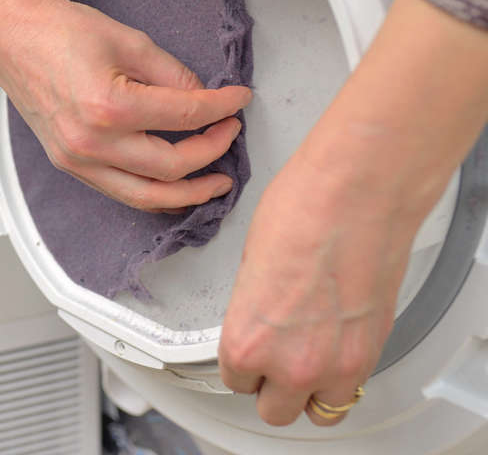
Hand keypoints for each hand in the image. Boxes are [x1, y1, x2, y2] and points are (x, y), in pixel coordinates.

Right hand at [0, 0, 250, 210]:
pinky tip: (173, 184)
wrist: (11, 36)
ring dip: (188, 193)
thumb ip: (172, 74)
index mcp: (110, 107)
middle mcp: (92, 143)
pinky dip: (153, 193)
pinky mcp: (69, 164)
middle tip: (230, 133)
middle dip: (212, 152)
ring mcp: (77, 159)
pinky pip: (120, 192)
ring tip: (215, 182)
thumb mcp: (128, 40)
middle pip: (171, 167)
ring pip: (146, 196)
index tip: (238, 100)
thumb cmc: (59, 30)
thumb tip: (202, 99)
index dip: (221, 109)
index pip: (185, 117)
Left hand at [219, 0, 487, 426]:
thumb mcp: (250, 262)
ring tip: (307, 360)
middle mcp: (289, 363)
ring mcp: (334, 364)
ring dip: (309, 391)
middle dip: (271, 385)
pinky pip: (349, 392)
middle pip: (273, 408)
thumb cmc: (301, 210)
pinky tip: (335, 352)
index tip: (247, 352)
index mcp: (245, 340)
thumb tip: (260, 315)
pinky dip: (341, 380)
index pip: (234, 379)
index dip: (241, 363)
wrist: (356, 193)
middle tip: (274, 359)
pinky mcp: (370, 353)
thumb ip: (252, 307)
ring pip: (316, 411)